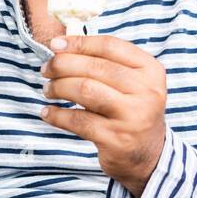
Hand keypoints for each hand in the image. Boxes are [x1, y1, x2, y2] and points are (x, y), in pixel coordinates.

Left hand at [38, 34, 166, 197]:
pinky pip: (78, 121)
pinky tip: (48, 113)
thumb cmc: (130, 111)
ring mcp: (133, 117)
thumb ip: (104, 62)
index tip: (55, 44)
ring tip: (48, 90)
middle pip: (94, 67)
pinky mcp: (117, 139)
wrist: (148, 155)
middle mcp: (146, 91)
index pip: (110, 46)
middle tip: (46, 69)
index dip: (79, 42)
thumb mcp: (131, 83)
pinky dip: (58, 115)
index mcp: (150, 70)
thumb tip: (61, 45)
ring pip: (85, 90)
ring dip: (59, 87)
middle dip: (63, 65)